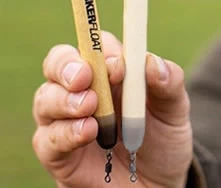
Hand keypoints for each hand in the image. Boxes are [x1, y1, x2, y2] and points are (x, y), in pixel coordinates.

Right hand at [32, 31, 192, 187]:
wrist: (159, 184)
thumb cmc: (163, 138)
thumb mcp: (175, 109)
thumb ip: (168, 82)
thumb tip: (152, 61)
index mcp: (111, 71)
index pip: (95, 45)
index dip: (103, 50)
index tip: (119, 66)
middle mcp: (84, 89)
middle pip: (58, 62)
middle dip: (66, 65)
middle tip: (84, 77)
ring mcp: (67, 120)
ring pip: (45, 98)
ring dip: (64, 99)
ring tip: (90, 107)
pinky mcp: (58, 154)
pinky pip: (46, 139)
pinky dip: (65, 133)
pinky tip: (87, 132)